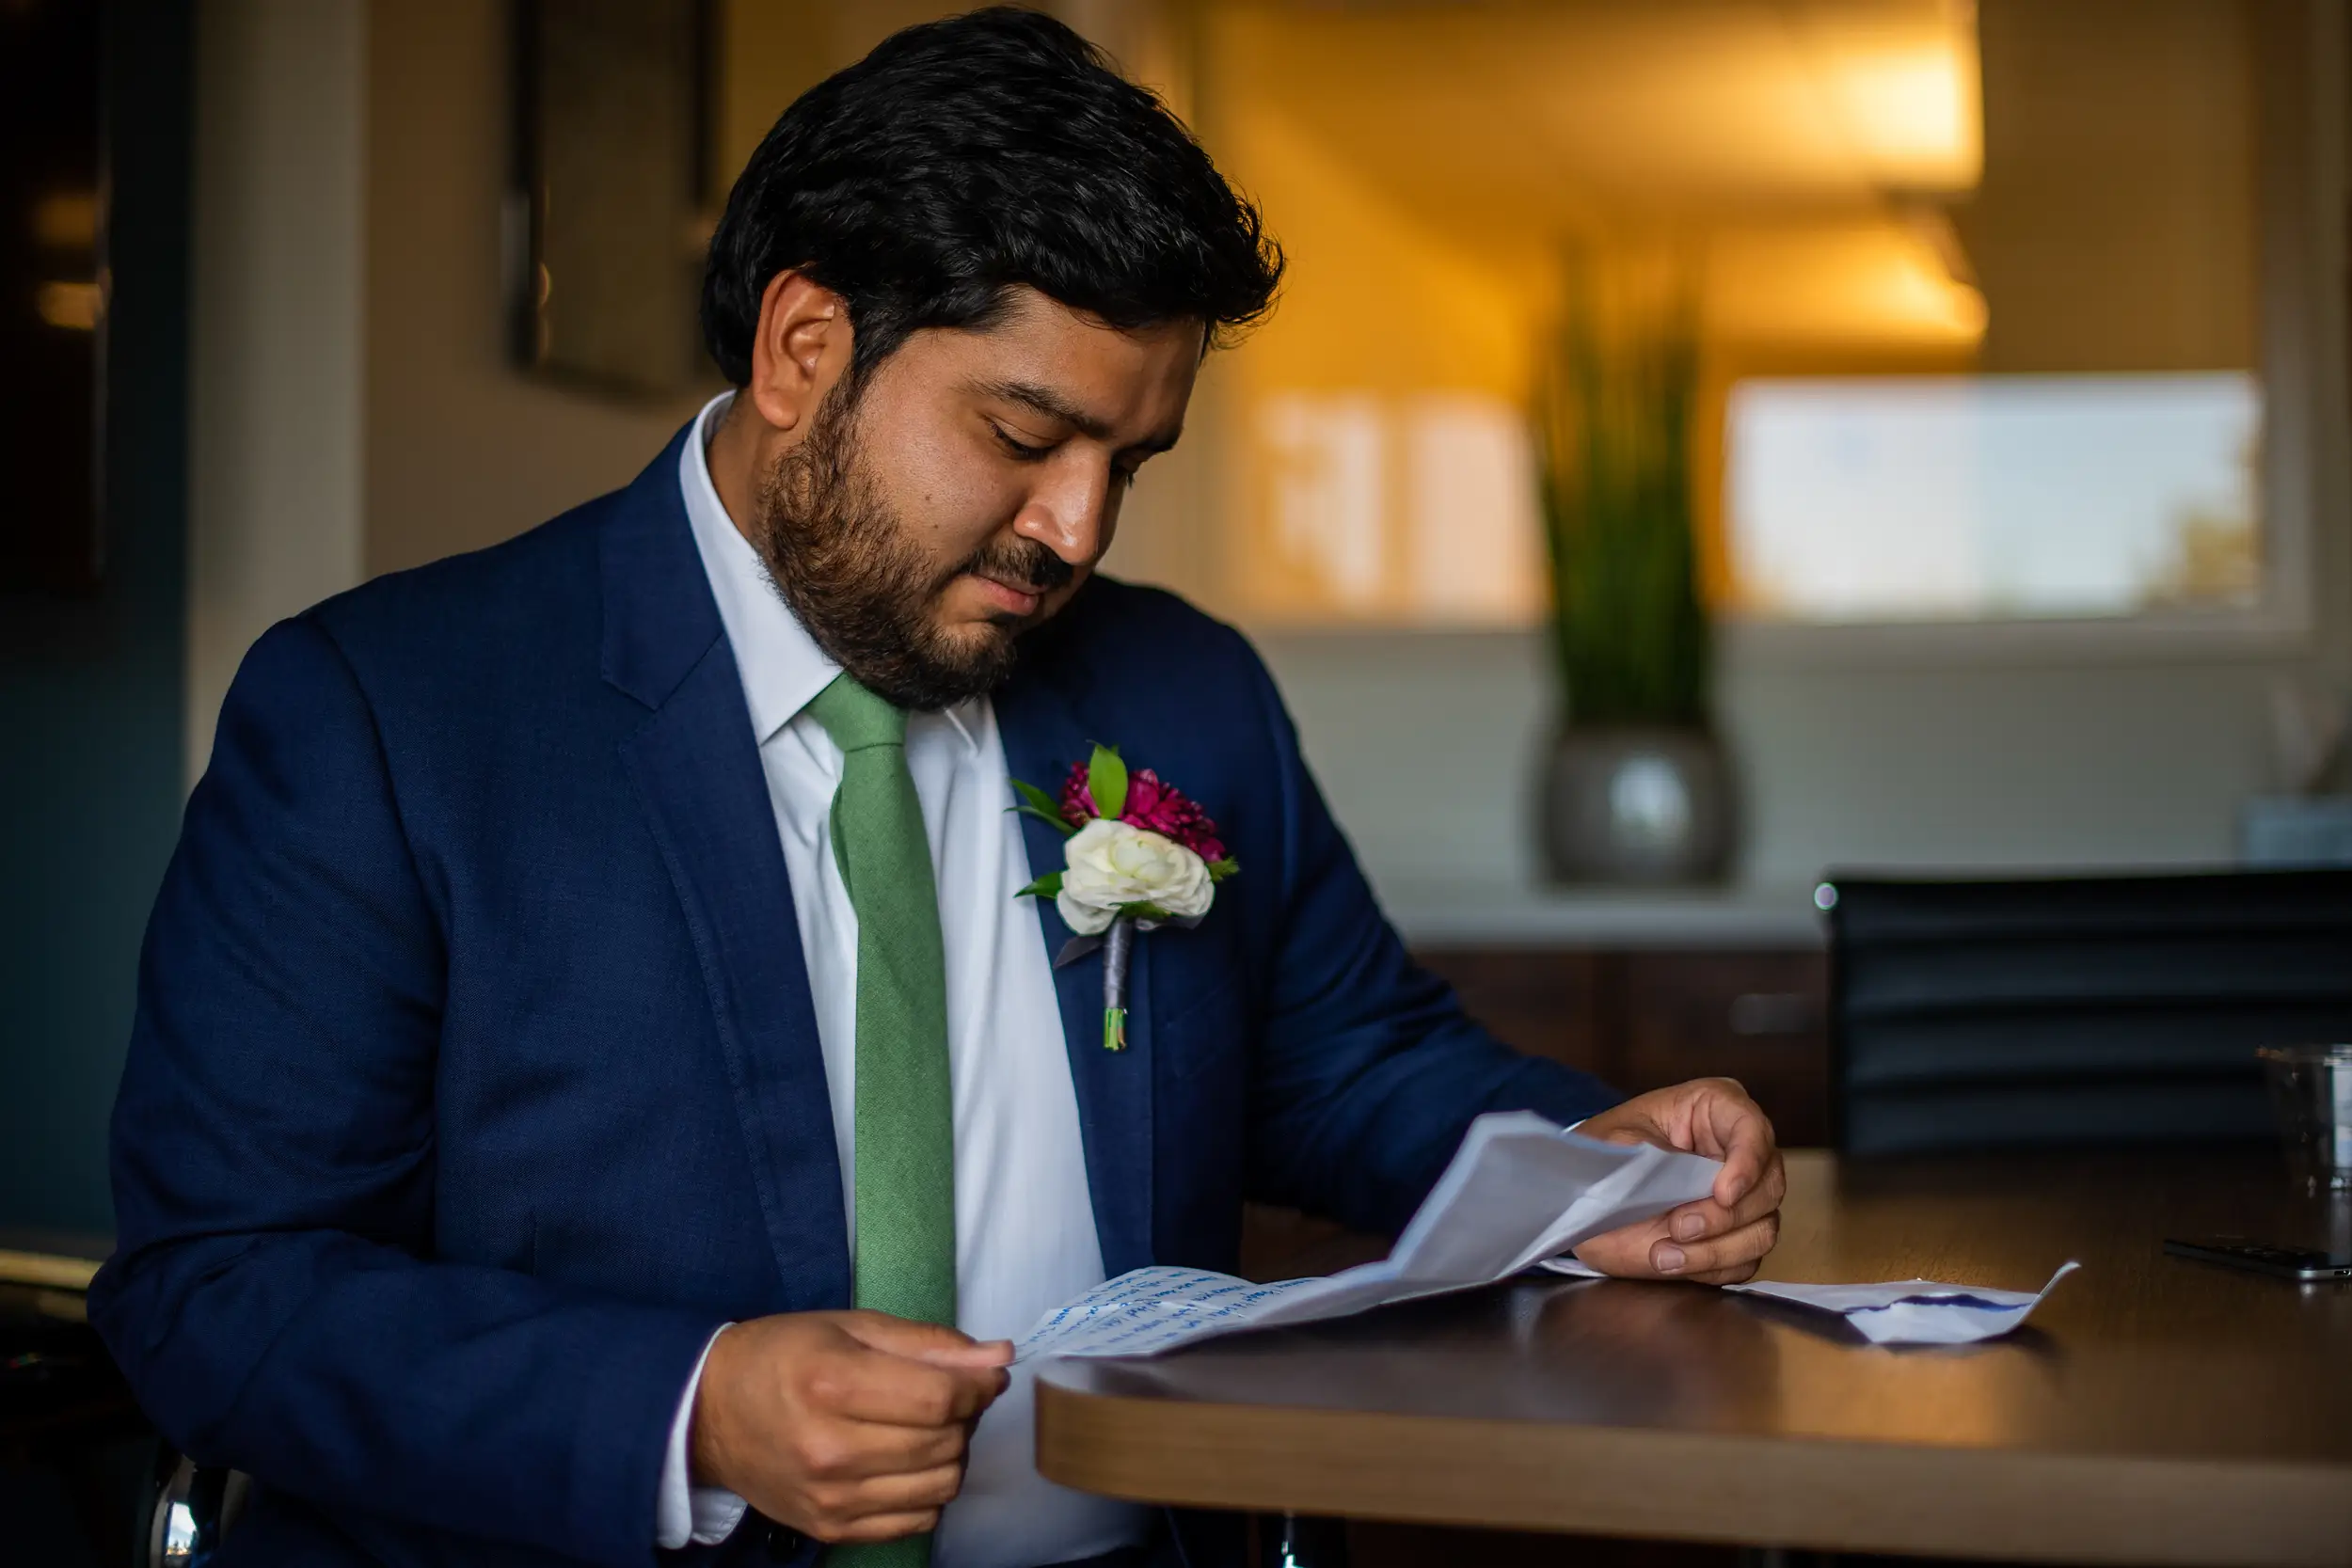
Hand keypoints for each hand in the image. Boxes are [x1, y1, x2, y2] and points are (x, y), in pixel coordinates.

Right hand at [689, 1310, 1012, 1544]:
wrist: (710, 1415)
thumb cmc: (782, 1356)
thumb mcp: (851, 1327)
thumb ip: (928, 1344)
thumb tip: (998, 1357)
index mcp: (832, 1384)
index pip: (939, 1398)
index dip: (979, 1385)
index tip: (985, 1375)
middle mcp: (829, 1449)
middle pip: (944, 1442)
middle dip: (966, 1415)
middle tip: (949, 1395)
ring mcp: (830, 1497)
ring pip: (940, 1486)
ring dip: (952, 1454)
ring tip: (928, 1429)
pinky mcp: (830, 1527)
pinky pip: (916, 1520)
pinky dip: (928, 1491)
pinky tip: (908, 1463)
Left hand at [1570, 1077, 1785, 1284]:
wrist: (1584, 1200)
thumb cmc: (1603, 1156)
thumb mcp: (1616, 1143)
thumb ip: (1654, 1158)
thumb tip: (1686, 1182)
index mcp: (1715, 1109)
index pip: (1753, 1128)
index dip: (1747, 1162)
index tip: (1722, 1193)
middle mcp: (1739, 1152)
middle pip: (1769, 1186)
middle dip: (1725, 1215)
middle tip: (1679, 1226)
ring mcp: (1742, 1198)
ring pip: (1763, 1229)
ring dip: (1716, 1248)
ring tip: (1664, 1253)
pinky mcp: (1734, 1238)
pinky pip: (1745, 1261)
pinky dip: (1710, 1267)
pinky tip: (1672, 1261)